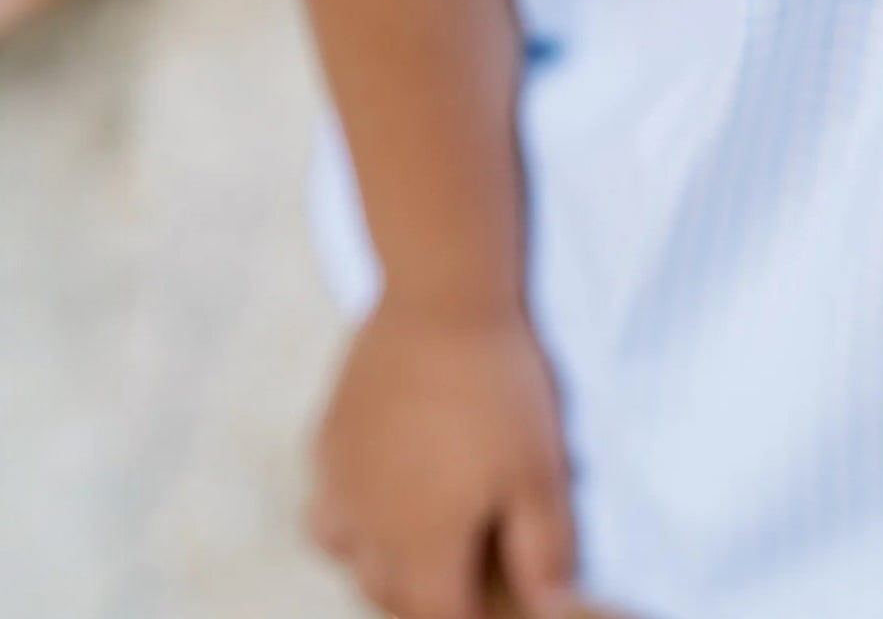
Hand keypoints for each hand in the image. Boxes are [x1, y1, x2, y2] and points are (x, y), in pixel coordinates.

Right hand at [308, 298, 576, 618]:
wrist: (440, 300)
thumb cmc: (497, 389)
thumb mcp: (539, 471)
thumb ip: (544, 551)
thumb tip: (550, 608)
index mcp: (423, 547)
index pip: (440, 617)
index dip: (471, 617)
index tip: (494, 597)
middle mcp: (368, 528)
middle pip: (389, 594)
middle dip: (425, 597)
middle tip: (465, 571)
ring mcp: (340, 482)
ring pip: (347, 555)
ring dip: (380, 562)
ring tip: (418, 537)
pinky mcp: (326, 438)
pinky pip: (327, 499)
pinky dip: (350, 512)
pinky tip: (381, 483)